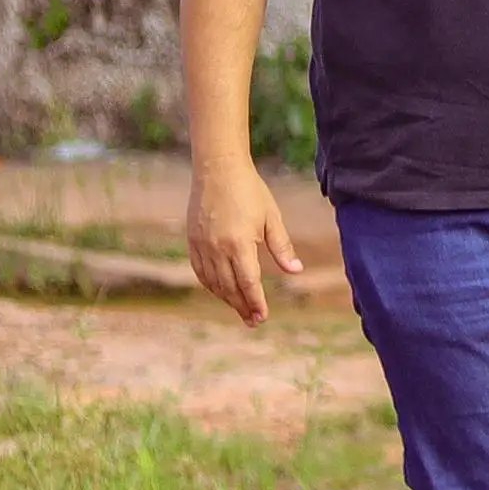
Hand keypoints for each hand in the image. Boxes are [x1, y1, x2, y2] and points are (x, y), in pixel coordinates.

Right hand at [186, 158, 306, 325]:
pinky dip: (210, 285)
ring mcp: (202, 245)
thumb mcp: (271, 217)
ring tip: (240, 308)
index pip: (248, 283)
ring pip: (213, 283)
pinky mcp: (192, 240)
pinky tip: (220, 291)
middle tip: (253, 320)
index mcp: (239, 243)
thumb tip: (296, 271)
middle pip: (230, 288)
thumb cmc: (250, 191)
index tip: (262, 317)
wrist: (218, 168)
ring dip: (226, 298)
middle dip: (242, 306)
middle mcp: (217, 248)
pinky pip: (200, 271)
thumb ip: (282, 247)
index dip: (255, 302)